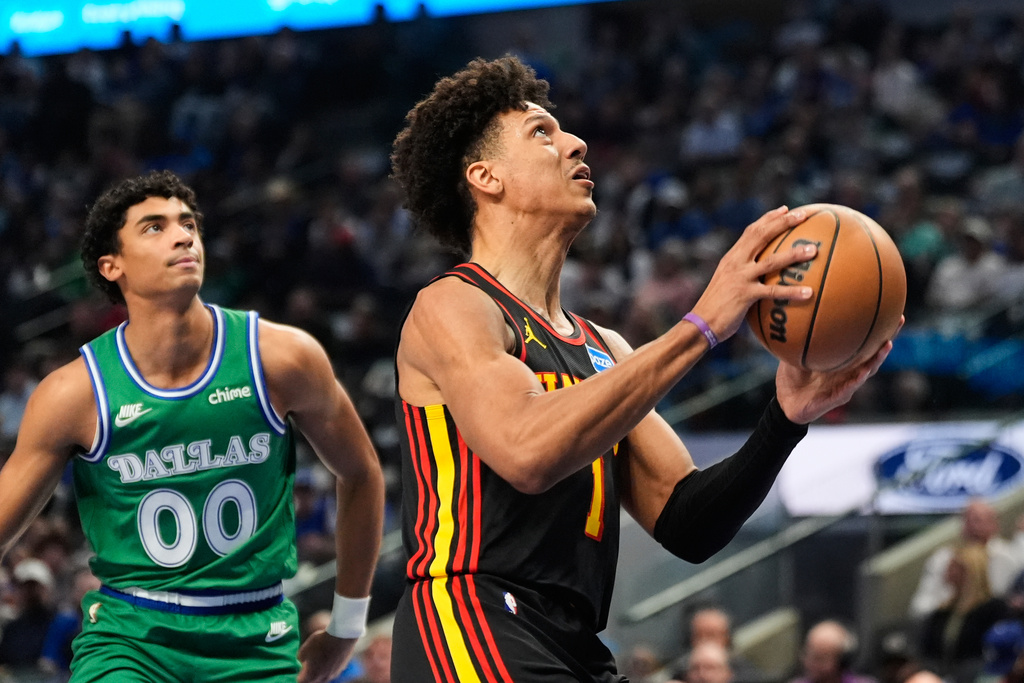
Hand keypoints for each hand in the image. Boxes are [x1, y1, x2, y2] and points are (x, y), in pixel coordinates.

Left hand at [297, 630, 356, 682]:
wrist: (341, 635)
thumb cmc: (320, 642)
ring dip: (320, 671)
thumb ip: (301, 659)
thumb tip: (303, 662)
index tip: (302, 666)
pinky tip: (329, 655)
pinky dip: (329, 666)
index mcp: (311, 675)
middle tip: (309, 663)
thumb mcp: (303, 649)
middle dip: (310, 675)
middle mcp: (323, 678)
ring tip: (320, 658)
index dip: (300, 674)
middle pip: (313, 681)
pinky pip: (332, 670)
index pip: (301, 681)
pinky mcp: (342, 668)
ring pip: (324, 676)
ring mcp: (333, 674)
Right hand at [690, 206, 815, 342]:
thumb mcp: (727, 283)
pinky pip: (773, 292)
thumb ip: (742, 274)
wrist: (700, 323)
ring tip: (813, 250)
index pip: (751, 231)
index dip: (769, 218)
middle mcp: (735, 262)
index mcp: (731, 257)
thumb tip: (764, 276)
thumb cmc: (716, 306)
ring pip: (771, 261)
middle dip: (783, 223)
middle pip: (761, 236)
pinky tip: (809, 293)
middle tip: (804, 215)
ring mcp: (740, 277)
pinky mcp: (744, 295)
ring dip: (794, 254)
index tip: (786, 209)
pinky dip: (792, 292)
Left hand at [774, 316, 902, 423]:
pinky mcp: (837, 398)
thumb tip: (795, 314)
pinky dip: (857, 379)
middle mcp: (847, 370)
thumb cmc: (792, 378)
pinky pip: (850, 387)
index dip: (875, 327)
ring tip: (886, 344)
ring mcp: (845, 384)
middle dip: (887, 337)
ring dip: (878, 358)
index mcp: (840, 360)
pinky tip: (864, 371)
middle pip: (872, 353)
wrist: (785, 404)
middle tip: (898, 320)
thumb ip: (798, 338)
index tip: (887, 308)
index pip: (861, 341)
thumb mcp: (794, 355)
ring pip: (867, 370)